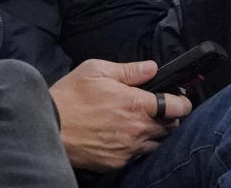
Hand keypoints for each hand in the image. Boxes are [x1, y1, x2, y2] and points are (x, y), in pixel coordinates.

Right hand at [49, 59, 191, 171]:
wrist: (48, 127)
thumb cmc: (70, 96)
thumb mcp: (96, 70)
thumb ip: (129, 70)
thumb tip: (152, 67)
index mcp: (135, 103)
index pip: (176, 107)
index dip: (182, 102)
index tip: (180, 99)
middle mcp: (137, 129)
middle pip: (170, 127)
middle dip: (169, 118)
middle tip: (158, 109)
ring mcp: (128, 149)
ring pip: (156, 144)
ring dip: (155, 134)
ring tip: (140, 123)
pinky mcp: (117, 163)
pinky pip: (138, 156)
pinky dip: (138, 147)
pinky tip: (125, 137)